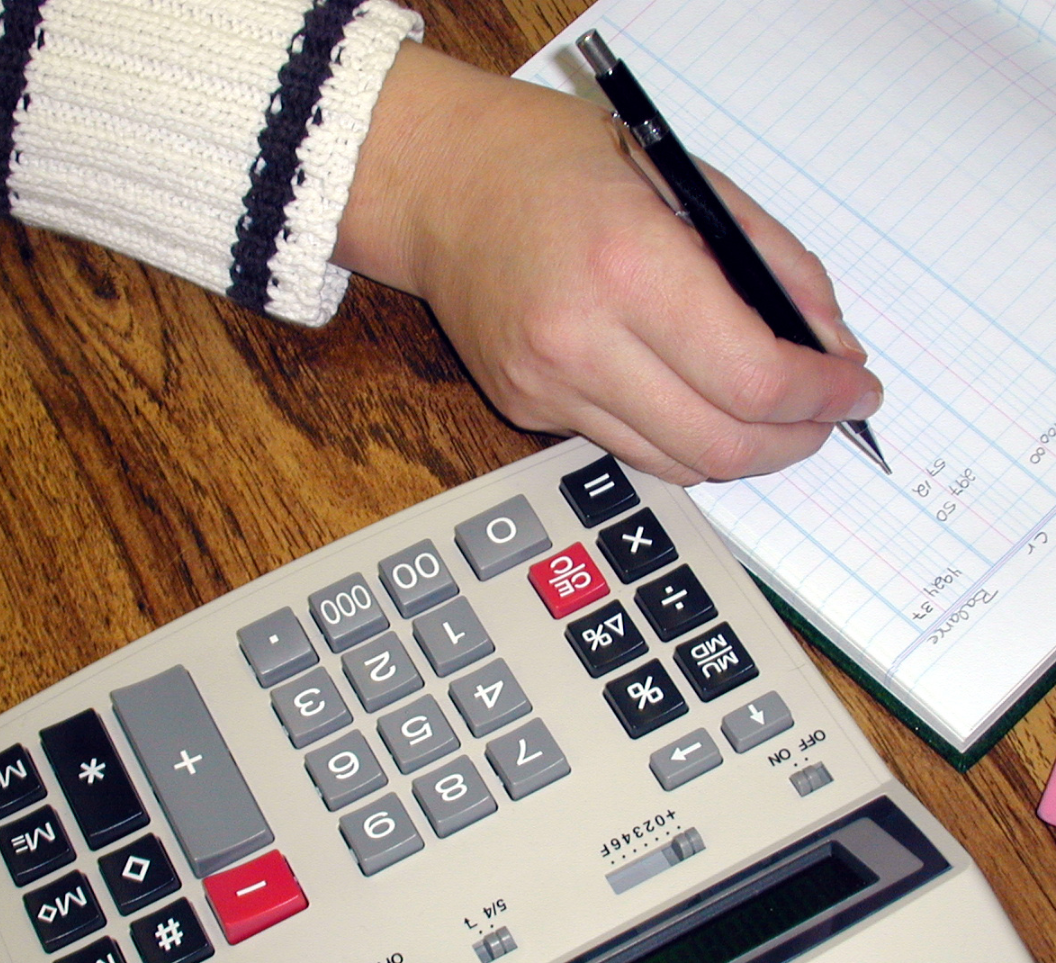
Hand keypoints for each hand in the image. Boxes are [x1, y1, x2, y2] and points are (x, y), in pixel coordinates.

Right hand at [334, 43, 881, 483]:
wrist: (440, 187)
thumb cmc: (560, 163)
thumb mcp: (688, 181)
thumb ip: (775, 265)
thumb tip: (830, 347)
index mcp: (629, 268)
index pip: (753, 378)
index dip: (822, 399)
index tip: (854, 393)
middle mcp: (581, 344)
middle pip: (719, 446)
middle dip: (792, 443)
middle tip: (821, 420)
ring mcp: (546, 390)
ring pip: (675, 466)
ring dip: (741, 452)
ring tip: (770, 418)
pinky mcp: (525, 412)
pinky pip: (627, 450)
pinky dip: (679, 439)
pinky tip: (694, 403)